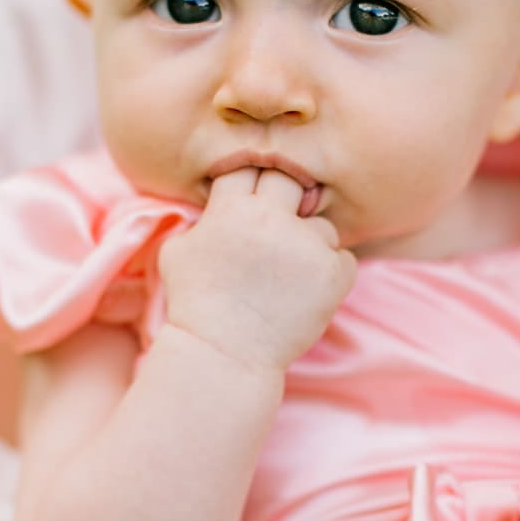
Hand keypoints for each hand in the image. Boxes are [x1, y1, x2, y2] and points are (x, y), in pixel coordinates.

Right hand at [159, 168, 355, 370]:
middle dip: (286, 199)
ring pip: (321, 225)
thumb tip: (218, 202)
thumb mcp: (177, 252)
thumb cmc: (196, 304)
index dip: (252, 183)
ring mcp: (307, 246)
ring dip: (309, 246)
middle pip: (291, 180)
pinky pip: (342, 257)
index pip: (250, 167)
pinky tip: (304, 293)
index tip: (254, 202)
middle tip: (279, 229)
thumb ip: (201, 218)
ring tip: (287, 278)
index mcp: (232, 209)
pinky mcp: (334, 273)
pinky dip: (329, 274)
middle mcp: (272, 220)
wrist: (226, 353)